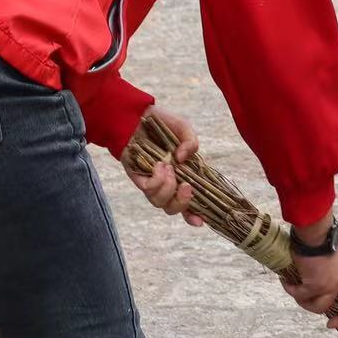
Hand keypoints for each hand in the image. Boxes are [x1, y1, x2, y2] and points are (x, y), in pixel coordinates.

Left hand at [121, 106, 205, 226]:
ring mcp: (151, 182)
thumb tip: (183, 160)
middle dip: (182, 203)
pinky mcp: (138, 178)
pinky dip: (157, 179)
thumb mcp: (184, 129)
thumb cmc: (162, 123)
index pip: (190, 201)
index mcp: (183, 175)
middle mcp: (167, 183)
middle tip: (187, 187)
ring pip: (160, 202)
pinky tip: (159, 164)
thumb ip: (191, 142)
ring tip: (168, 167)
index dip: (194, 215)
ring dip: (168, 188)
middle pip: (173, 209)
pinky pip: (148, 189)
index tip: (200, 221)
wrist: (136, 116)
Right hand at [284, 223, 337, 329]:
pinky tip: (285, 281)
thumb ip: (336, 264)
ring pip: (321, 308)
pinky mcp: (315, 287)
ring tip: (297, 294)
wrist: (316, 234)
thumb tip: (328, 269)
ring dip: (306, 303)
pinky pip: (301, 297)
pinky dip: (291, 290)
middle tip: (332, 325)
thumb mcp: (337, 251)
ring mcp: (331, 286)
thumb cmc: (323, 236)